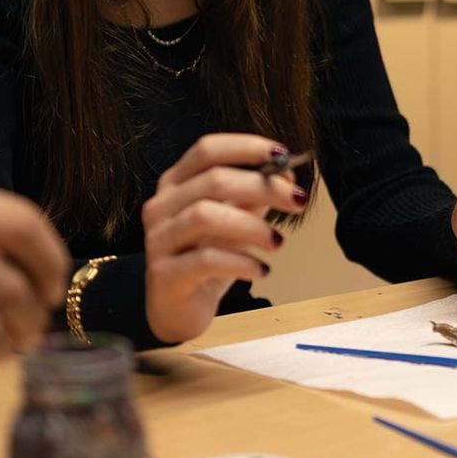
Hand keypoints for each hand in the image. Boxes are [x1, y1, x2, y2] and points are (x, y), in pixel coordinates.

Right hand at [141, 134, 305, 342]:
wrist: (178, 310)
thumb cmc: (207, 258)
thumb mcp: (234, 222)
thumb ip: (255, 196)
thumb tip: (286, 172)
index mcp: (176, 184)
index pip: (207, 150)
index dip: (245, 147)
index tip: (282, 154)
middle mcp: (161, 206)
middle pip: (212, 180)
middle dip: (262, 186)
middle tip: (298, 201)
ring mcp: (158, 240)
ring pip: (204, 216)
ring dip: (251, 226)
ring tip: (278, 242)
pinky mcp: (165, 275)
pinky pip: (206, 260)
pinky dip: (241, 262)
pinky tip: (261, 270)